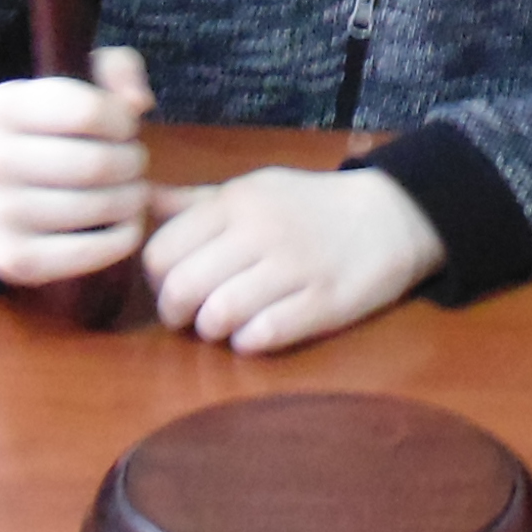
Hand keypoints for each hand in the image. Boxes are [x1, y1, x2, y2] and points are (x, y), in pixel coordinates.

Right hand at [0, 45, 156, 290]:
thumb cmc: (46, 132)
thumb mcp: (74, 84)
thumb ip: (116, 70)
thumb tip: (139, 103)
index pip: (88, 112)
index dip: (124, 121)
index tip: (127, 127)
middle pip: (97, 164)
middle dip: (133, 163)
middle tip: (135, 165)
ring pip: (97, 207)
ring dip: (133, 200)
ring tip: (132, 192)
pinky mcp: (12, 260)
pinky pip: (90, 252)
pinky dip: (123, 238)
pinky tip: (124, 224)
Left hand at [141, 166, 446, 354]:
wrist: (392, 215)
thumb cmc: (311, 205)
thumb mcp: (253, 188)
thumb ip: (195, 202)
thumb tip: (140, 203)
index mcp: (236, 202)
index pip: (161, 251)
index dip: (156, 280)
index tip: (172, 286)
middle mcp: (260, 231)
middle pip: (184, 288)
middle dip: (177, 314)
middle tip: (190, 317)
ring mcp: (294, 268)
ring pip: (220, 316)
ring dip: (212, 331)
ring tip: (225, 325)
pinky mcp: (324, 304)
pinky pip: (265, 336)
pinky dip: (250, 343)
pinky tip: (256, 334)